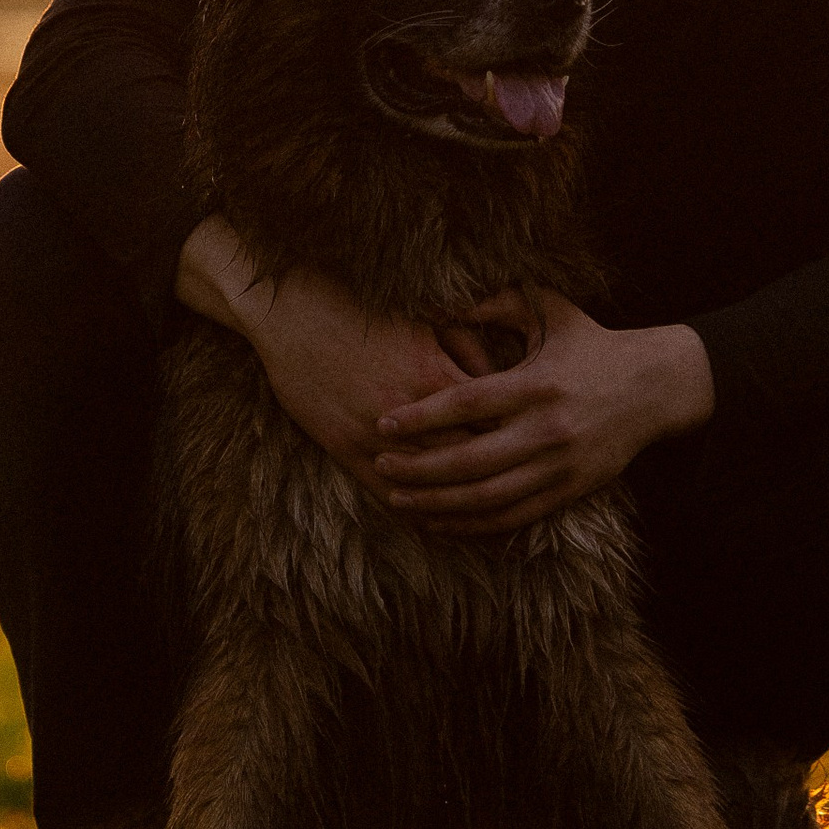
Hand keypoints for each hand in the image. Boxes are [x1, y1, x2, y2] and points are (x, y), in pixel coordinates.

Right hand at [176, 219, 516, 495]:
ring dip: (458, 502)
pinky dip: (413, 510)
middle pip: (467, 459)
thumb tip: (502, 375)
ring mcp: (374, 435)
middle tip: (525, 488)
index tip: (537, 447)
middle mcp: (409, 411)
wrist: (291, 312)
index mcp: (433, 373)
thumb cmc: (359, 308)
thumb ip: (465, 346)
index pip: (489, 420)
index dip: (517, 437)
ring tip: (488, 513)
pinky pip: (386, 493)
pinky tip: (432, 520)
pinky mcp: (344, 450)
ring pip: (429, 484)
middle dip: (497, 475)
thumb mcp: (422, 318)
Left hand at [371, 299, 713, 535]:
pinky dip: (471, 525)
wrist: (655, 387)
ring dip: (437, 504)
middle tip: (381, 465)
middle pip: (470, 460)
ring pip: (487, 498)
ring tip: (397, 500)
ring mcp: (559, 467)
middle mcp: (548, 430)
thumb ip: (495, 304)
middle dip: (419, 468)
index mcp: (537, 384)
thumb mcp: (549, 309)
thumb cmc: (591, 342)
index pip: (468, 403)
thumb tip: (443, 305)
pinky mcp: (569, 492)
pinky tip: (439, 521)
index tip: (383, 423)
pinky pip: (512, 518)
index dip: (422, 416)